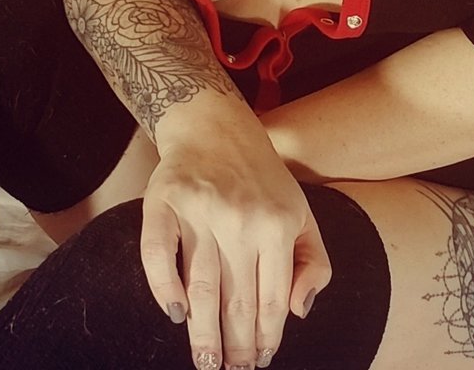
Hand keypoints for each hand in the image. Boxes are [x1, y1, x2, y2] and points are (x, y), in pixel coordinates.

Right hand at [139, 108, 331, 368]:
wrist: (216, 127)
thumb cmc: (263, 179)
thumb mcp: (302, 213)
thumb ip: (313, 263)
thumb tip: (298, 312)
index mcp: (279, 224)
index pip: (273, 299)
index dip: (266, 339)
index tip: (260, 363)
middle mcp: (241, 220)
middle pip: (237, 301)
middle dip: (234, 348)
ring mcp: (201, 211)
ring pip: (202, 287)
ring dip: (202, 333)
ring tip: (205, 362)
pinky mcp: (164, 202)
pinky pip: (159, 255)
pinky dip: (165, 288)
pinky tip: (176, 314)